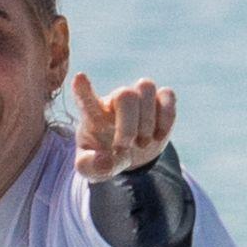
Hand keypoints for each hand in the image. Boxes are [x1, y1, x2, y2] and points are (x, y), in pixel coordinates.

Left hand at [72, 68, 176, 182]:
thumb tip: (106, 162)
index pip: (85, 99)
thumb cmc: (104, 157)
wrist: (128, 156)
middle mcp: (114, 101)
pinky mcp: (159, 101)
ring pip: (146, 86)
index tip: (79, 78)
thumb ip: (91, 166)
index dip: (83, 89)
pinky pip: (167, 95)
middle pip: (125, 95)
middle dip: (129, 126)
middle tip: (123, 148)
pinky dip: (166, 118)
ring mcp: (138, 98)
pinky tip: (158, 136)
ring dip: (148, 120)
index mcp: (93, 114)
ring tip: (143, 143)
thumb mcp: (91, 168)